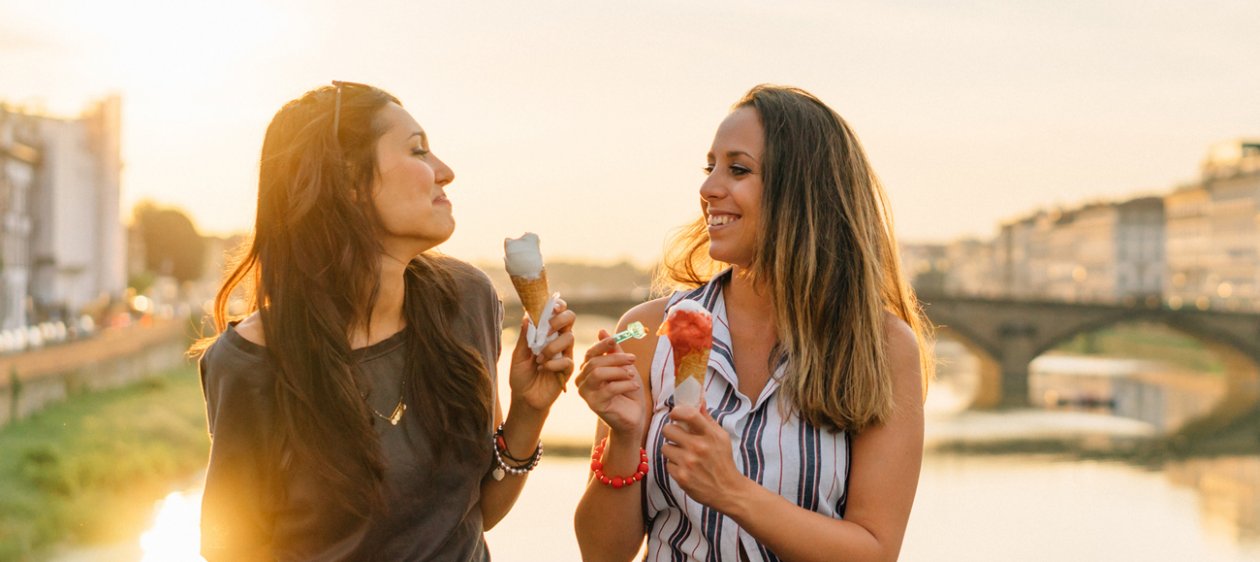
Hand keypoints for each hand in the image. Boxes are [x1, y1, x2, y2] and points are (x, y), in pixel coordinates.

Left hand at [508, 299, 575, 414]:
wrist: (525, 399)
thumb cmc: (521, 375)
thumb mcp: (518, 354)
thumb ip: (525, 336)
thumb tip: (527, 316)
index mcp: (546, 333)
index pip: (557, 312)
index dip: (557, 305)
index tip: (551, 307)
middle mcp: (558, 340)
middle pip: (570, 318)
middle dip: (558, 320)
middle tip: (546, 330)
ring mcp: (565, 353)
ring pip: (569, 338)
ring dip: (551, 347)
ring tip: (539, 359)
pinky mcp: (568, 369)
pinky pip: (567, 360)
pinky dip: (553, 363)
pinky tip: (544, 369)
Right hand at [575, 329, 646, 436]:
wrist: (634, 415)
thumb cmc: (627, 390)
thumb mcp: (623, 366)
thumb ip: (613, 351)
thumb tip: (602, 331)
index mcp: (587, 370)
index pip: (590, 353)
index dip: (602, 345)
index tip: (615, 339)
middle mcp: (582, 381)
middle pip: (595, 362)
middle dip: (616, 358)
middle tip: (633, 359)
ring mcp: (586, 394)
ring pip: (598, 373)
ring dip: (619, 371)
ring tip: (632, 375)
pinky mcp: (594, 405)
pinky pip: (609, 389)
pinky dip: (625, 385)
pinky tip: (634, 386)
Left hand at [660, 405, 747, 511]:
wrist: (728, 490)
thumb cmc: (723, 461)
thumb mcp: (721, 437)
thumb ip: (707, 419)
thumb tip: (699, 399)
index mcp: (710, 435)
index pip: (689, 414)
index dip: (677, 411)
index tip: (675, 414)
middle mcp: (698, 448)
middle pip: (668, 429)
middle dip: (671, 432)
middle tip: (678, 437)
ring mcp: (688, 463)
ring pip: (665, 447)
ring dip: (672, 450)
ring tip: (683, 455)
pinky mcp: (681, 477)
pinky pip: (667, 463)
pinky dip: (674, 465)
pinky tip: (685, 468)